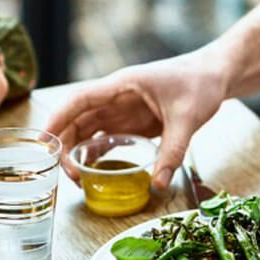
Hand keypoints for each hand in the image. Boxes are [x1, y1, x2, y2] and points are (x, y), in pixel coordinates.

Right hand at [46, 52, 228, 189]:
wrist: (215, 76)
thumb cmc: (200, 84)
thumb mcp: (188, 118)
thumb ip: (173, 151)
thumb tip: (158, 183)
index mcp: (122, 86)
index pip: (79, 100)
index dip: (58, 119)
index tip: (43, 141)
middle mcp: (117, 97)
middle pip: (78, 119)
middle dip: (66, 144)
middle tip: (67, 174)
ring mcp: (124, 110)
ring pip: (90, 130)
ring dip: (79, 151)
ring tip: (78, 178)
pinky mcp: (134, 122)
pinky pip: (108, 137)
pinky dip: (98, 153)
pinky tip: (94, 172)